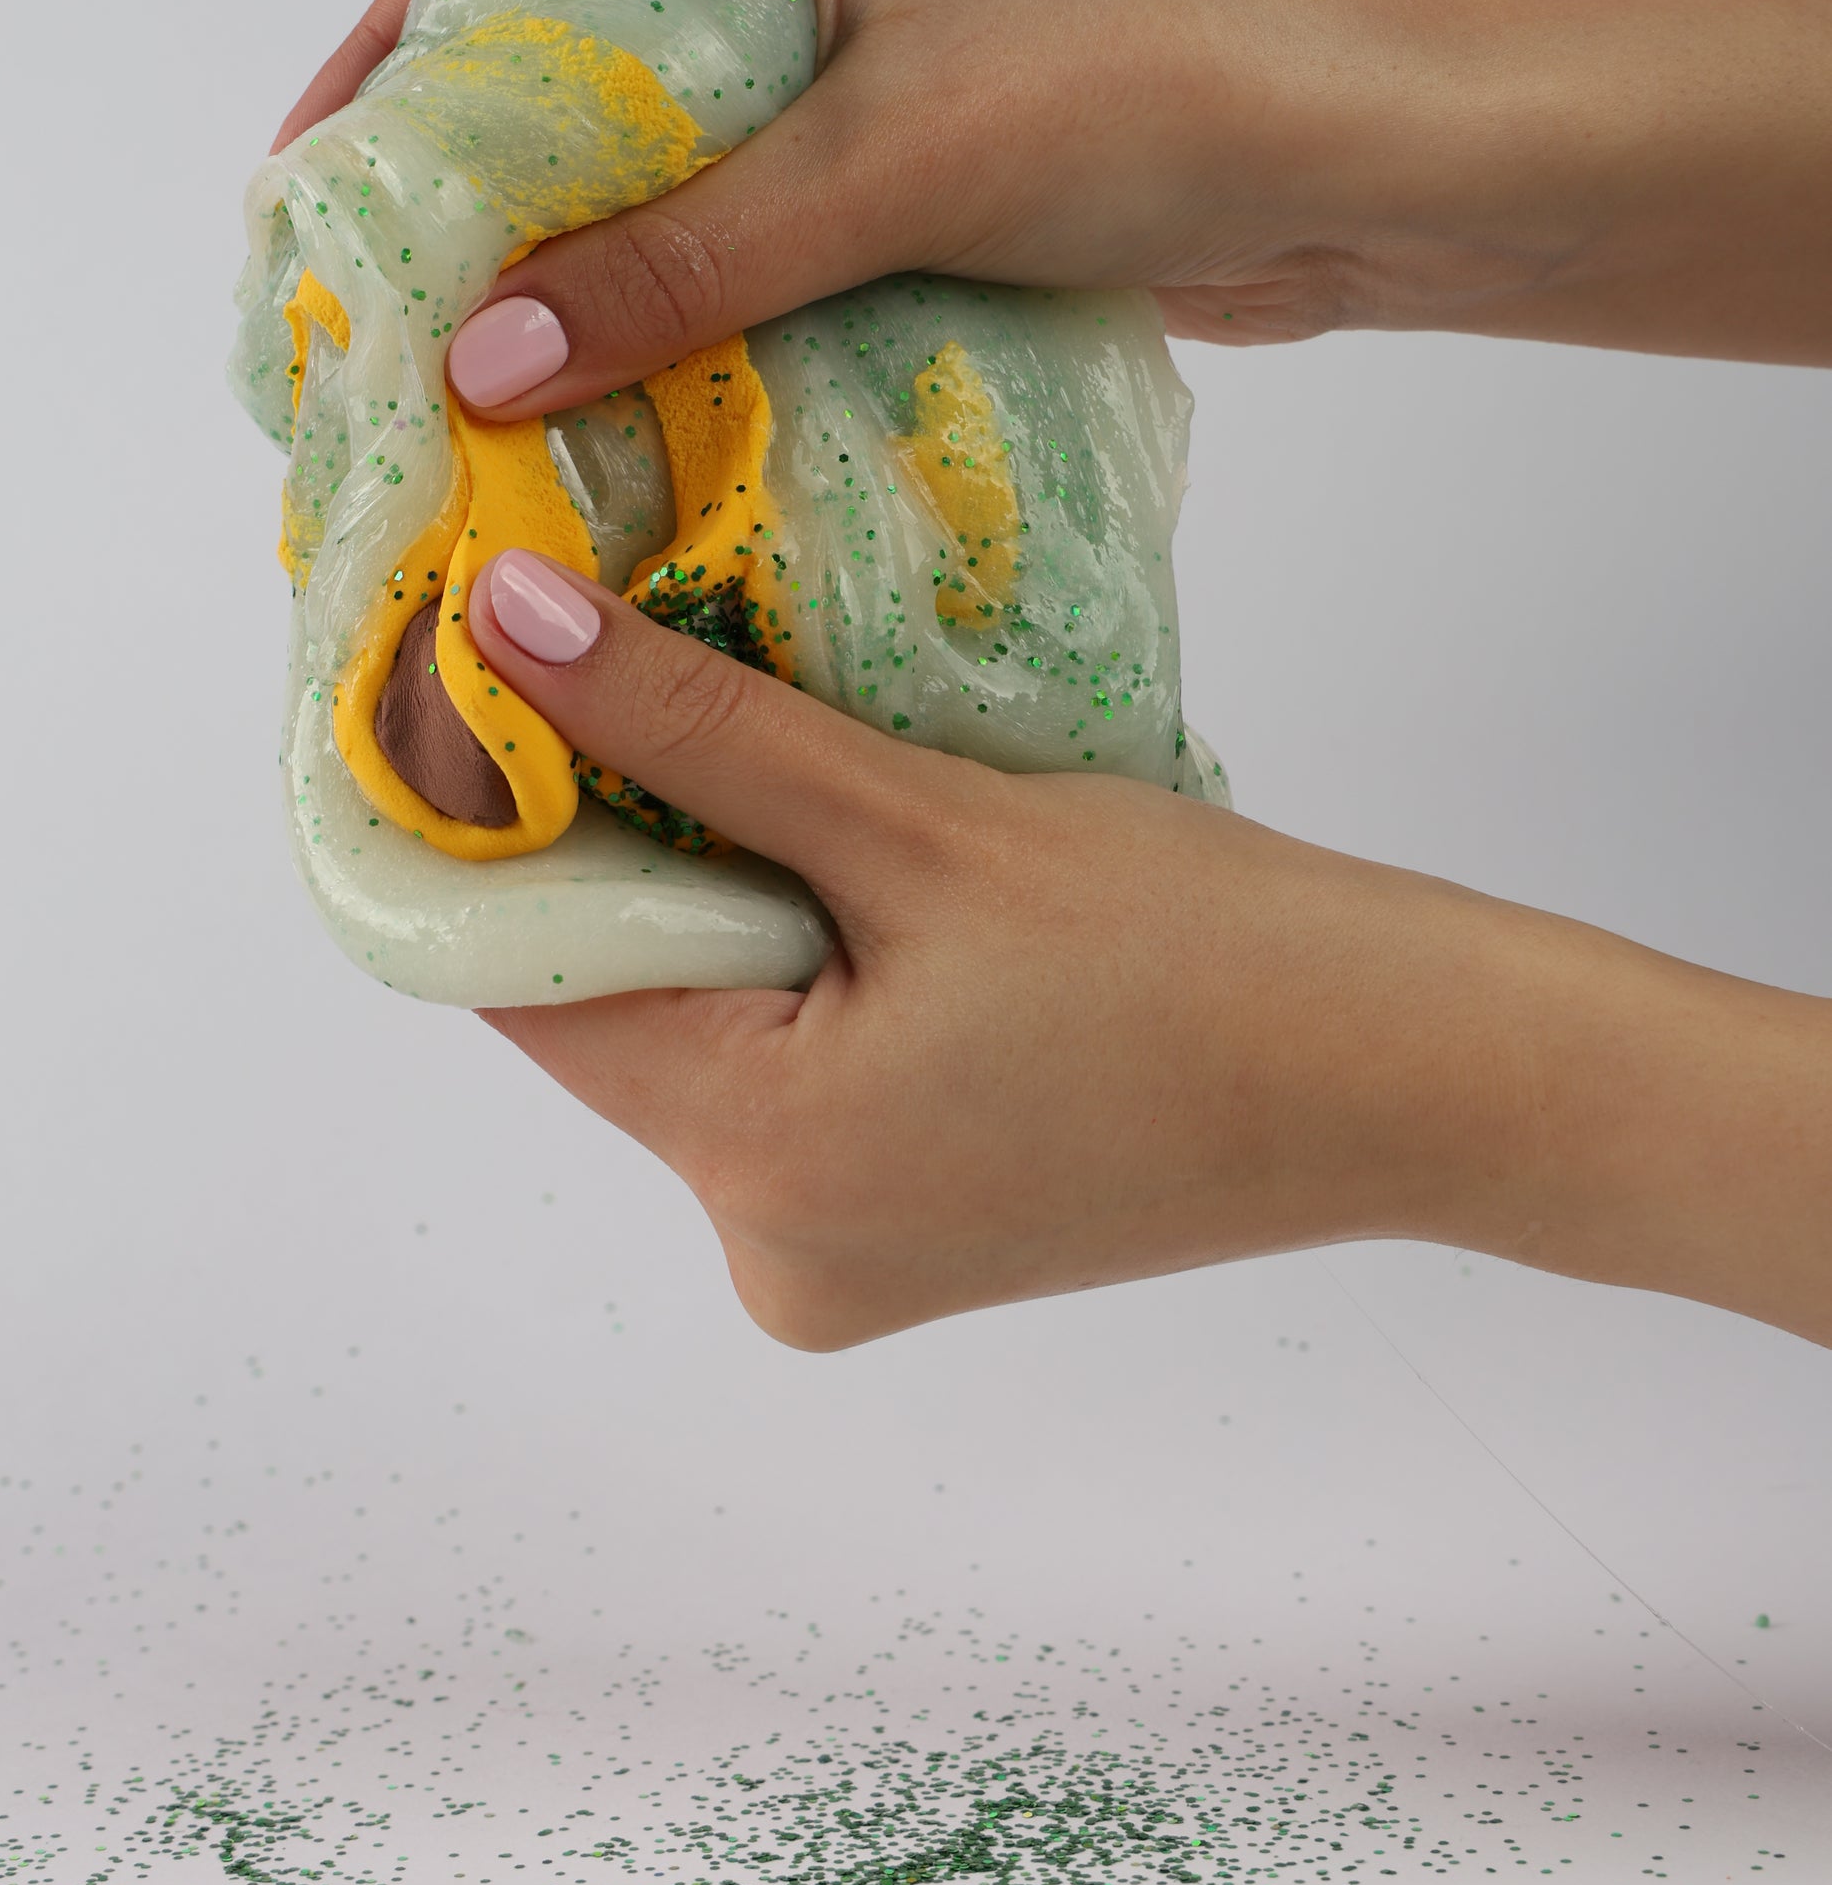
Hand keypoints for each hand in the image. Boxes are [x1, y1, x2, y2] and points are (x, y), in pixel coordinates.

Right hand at [278, 0, 1831, 409]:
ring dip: (599, 253)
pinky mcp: (930, 144)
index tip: (309, 181)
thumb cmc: (1165, 88)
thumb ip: (685, 255)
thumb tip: (479, 358)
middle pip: (595, 48)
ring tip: (482, 373)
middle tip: (384, 306)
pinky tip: (635, 392)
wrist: (1389, 160)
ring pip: (684, 148)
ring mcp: (880, 35)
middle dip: (490, 176)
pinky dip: (705, 294)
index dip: (402, 52)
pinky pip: (771, 216)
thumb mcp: (894, 161)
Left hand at [465, 549, 1831, 1350]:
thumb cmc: (1210, 954)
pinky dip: (788, 953)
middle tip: (595, 643)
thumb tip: (502, 630)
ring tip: (721, 714)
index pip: (521, 973)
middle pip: (611, 1006)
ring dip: (702, 880)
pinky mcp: (909, 1228)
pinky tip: (833, 838)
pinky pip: (787, 1071)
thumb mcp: (927, 822)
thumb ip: (701, 728)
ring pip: (701, 1031)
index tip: (467, 655)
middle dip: (598, 829)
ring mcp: (843, 1254)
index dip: (476, 810)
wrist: (1417, 1078)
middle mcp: (773, 1247)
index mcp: (763, 1167)